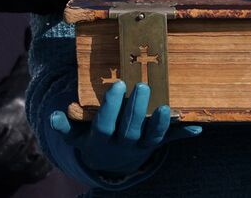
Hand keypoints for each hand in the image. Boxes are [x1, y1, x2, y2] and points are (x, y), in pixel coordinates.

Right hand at [50, 80, 199, 177]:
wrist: (108, 165)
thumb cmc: (91, 141)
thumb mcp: (75, 137)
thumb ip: (65, 126)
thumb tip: (53, 115)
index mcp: (102, 139)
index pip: (107, 123)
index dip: (113, 106)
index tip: (118, 85)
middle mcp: (123, 145)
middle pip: (131, 128)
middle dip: (137, 109)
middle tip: (142, 86)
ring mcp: (140, 147)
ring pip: (151, 138)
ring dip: (159, 124)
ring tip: (165, 107)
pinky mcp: (154, 147)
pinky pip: (169, 142)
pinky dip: (182, 135)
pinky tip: (197, 127)